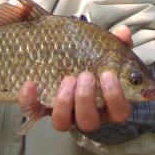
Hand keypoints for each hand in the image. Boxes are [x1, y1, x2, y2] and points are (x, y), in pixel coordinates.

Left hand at [18, 25, 132, 132]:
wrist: (56, 57)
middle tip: (85, 75)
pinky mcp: (40, 107)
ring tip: (67, 79)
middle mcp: (86, 112)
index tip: (108, 74)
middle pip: (90, 122)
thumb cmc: (87, 58)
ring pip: (63, 123)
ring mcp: (62, 112)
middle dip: (87, 99)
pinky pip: (33, 111)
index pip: (120, 111)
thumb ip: (115, 41)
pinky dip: (30, 99)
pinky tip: (31, 83)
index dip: (116, 97)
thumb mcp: (103, 48)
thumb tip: (123, 32)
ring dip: (65, 102)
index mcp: (106, 101)